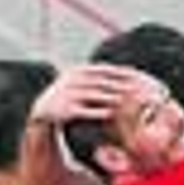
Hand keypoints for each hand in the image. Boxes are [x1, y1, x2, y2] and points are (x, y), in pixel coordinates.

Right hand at [30, 64, 150, 124]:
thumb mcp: (83, 81)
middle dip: (121, 86)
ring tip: (126, 103)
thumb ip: (101, 77)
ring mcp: (69, 94)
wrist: (45, 109)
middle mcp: (74, 80)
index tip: (139, 78)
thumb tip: (126, 72)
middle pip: (102, 82)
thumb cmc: (71, 95)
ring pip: (94, 95)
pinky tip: (110, 114)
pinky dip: (98, 112)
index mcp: (80, 71)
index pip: (106, 70)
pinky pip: (84, 110)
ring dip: (111, 98)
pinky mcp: (66, 110)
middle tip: (137, 91)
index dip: (122, 73)